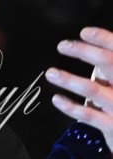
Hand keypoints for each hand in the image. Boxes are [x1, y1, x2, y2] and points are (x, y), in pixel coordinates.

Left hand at [46, 27, 112, 152]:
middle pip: (107, 62)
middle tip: (62, 46)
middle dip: (83, 51)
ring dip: (68, 79)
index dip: (102, 38)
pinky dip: (69, 106)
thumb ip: (109, 69)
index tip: (84, 32)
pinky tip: (56, 99)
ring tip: (51, 73)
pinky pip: (88, 115)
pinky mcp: (112, 126)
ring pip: (92, 89)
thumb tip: (92, 49)